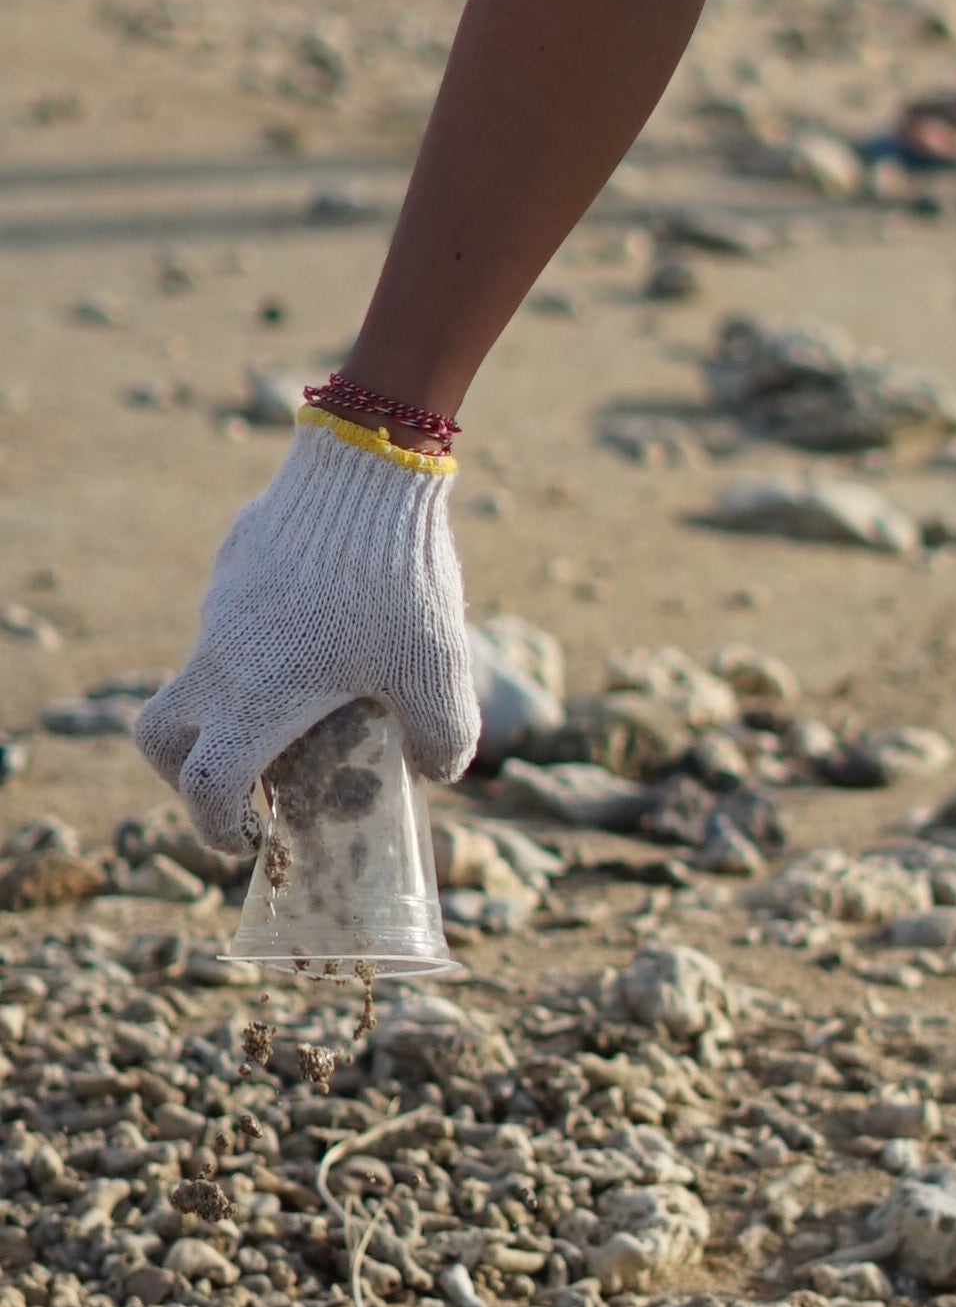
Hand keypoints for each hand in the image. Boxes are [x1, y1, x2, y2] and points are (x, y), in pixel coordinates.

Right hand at [136, 428, 481, 849]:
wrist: (368, 467)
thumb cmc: (400, 582)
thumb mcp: (441, 672)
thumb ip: (444, 739)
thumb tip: (435, 770)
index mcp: (257, 696)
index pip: (205, 785)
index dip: (217, 828)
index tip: (250, 839)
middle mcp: (221, 655)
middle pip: (160, 735)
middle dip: (185, 773)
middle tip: (242, 782)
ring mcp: (220, 605)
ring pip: (204, 670)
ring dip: (240, 696)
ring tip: (319, 687)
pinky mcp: (235, 561)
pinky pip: (235, 616)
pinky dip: (262, 639)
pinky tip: (330, 617)